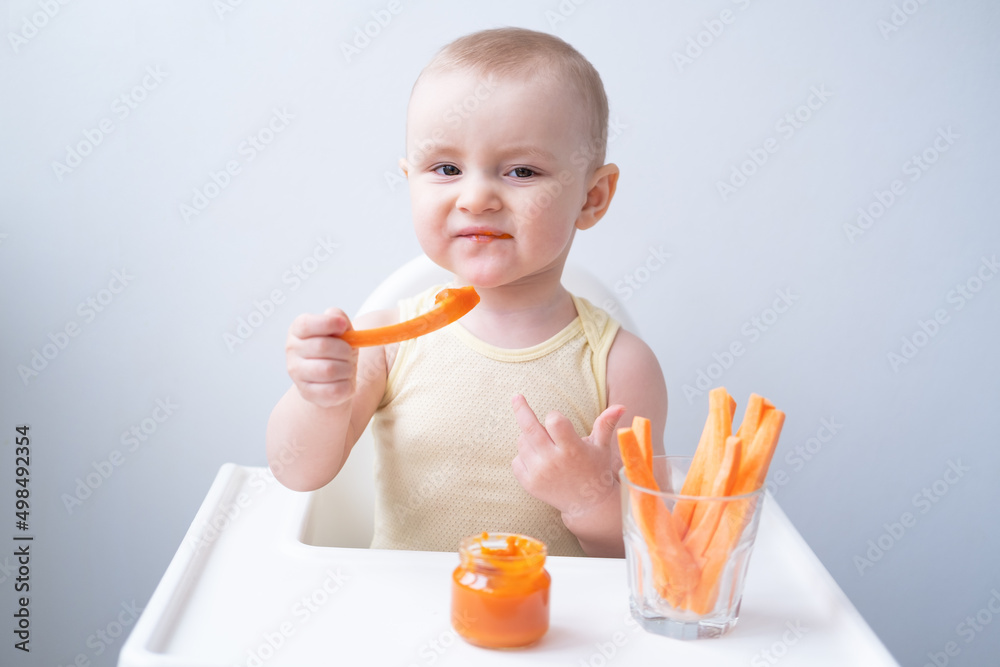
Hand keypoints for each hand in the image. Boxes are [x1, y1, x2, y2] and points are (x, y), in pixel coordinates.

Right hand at [285, 308, 358, 407]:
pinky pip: (334, 390)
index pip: (306, 324)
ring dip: (347, 368)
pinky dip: (347, 385)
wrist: (334, 378)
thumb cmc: (337, 349)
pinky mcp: (308, 393)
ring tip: (347, 367)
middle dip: (345, 349)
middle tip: (350, 352)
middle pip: (322, 346)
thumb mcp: (340, 330)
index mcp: (297, 331)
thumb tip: (338, 319)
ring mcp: (297, 374)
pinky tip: (343, 381)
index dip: (327, 323)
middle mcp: (292, 351)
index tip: (343, 325)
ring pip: (329, 370)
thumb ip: (338, 318)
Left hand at [510, 394, 625, 516]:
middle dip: (521, 409)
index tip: (558, 419)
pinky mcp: (529, 484)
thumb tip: (621, 405)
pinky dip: (524, 455)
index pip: (555, 421)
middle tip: (516, 397)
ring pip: (522, 442)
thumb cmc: (595, 470)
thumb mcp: (601, 447)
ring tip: (546, 446)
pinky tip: (538, 460)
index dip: (555, 416)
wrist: (587, 505)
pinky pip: (516, 460)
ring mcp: (539, 474)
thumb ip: (606, 424)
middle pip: (529, 428)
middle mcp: (553, 461)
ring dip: (530, 437)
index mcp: (572, 450)